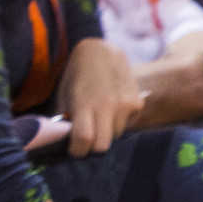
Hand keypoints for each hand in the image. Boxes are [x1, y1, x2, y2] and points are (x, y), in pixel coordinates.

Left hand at [58, 39, 142, 156]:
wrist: (103, 51)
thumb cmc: (78, 73)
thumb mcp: (65, 92)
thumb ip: (66, 116)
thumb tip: (65, 138)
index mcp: (84, 102)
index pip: (84, 138)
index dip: (77, 150)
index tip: (74, 151)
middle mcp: (107, 106)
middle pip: (103, 145)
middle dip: (92, 148)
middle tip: (85, 141)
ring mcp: (125, 105)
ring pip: (115, 135)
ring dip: (106, 133)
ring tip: (99, 117)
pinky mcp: (137, 103)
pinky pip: (127, 124)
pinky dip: (118, 122)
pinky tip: (111, 108)